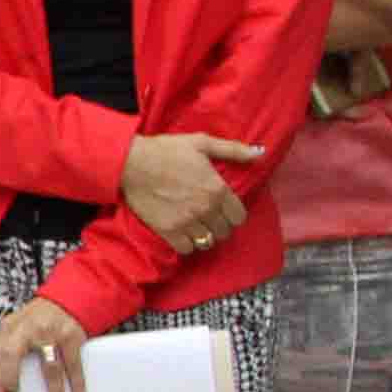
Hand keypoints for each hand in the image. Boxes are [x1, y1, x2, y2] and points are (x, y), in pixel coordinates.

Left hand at [0, 297, 94, 391]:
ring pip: (52, 368)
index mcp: (10, 328)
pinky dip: (77, 385)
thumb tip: (1, 389)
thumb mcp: (14, 331)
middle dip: (11, 379)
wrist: (64, 301)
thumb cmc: (33, 322)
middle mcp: (29, 329)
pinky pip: (74, 366)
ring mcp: (52, 333)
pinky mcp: (72, 337)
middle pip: (14, 354)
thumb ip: (6, 353)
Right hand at [119, 131, 269, 250]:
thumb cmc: (166, 150)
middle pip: (224, 231)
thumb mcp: (202, 143)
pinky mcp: (168, 231)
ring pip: (207, 241)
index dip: (234, 215)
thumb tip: (259, 153)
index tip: (225, 211)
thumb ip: (233, 150)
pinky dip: (187, 244)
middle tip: (210, 219)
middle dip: (219, 226)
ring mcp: (187, 222)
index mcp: (218, 189)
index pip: (239, 216)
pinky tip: (182, 235)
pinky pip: (186, 248)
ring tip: (197, 228)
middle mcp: (206, 208)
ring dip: (204, 236)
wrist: (131, 163)